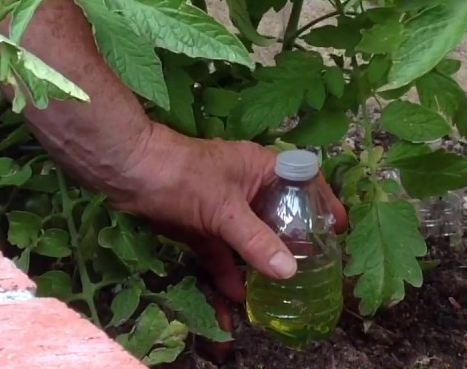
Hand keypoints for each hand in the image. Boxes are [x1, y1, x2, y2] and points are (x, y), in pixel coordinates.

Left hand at [109, 126, 348, 304]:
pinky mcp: (200, 224)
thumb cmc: (182, 175)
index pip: (304, 180)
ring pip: (248, 238)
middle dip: (292, 244)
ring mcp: (222, 206)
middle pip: (277, 215)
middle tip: (313, 270)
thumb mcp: (224, 210)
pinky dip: (227, 273)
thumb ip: (257, 241)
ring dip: (258, 265)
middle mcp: (246, 185)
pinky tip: (235, 299)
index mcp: (260, 167)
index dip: (323, 203)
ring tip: (279, 295)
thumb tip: (289, 270)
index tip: (339, 229)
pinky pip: (221, 252)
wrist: (127, 172)